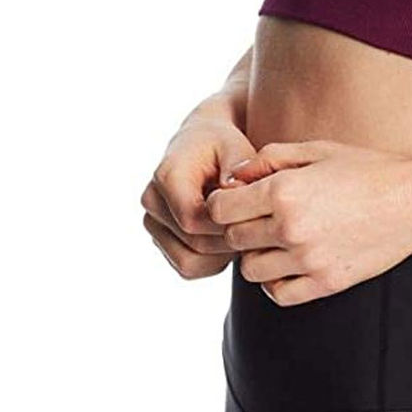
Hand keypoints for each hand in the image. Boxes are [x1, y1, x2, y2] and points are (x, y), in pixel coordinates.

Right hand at [141, 109, 256, 278]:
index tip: (255, 216)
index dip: (228, 224)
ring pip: (190, 261)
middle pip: (194, 243)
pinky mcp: (162, 241)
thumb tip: (233, 188)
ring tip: (244, 228)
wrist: (205, 145)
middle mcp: (153, 202)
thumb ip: (237, 163)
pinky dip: (214, 260)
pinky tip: (230, 237)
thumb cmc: (222, 145)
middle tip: (258, 226)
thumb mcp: (234, 144)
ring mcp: (154, 224)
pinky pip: (189, 267)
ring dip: (223, 253)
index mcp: (167, 176)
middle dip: (231, 239)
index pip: (193, 220)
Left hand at [205, 140, 411, 305]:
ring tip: (276, 238)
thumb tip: (234, 176)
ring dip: (256, 254)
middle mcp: (290, 228)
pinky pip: (277, 293)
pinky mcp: (324, 283)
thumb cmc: (366, 168)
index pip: (221, 209)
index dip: (222, 202)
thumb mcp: (317, 149)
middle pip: (234, 239)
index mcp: (284, 191)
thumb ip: (269, 159)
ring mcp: (308, 260)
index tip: (234, 199)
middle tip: (257, 216)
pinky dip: (275, 280)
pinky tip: (290, 261)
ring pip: (250, 270)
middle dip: (238, 226)